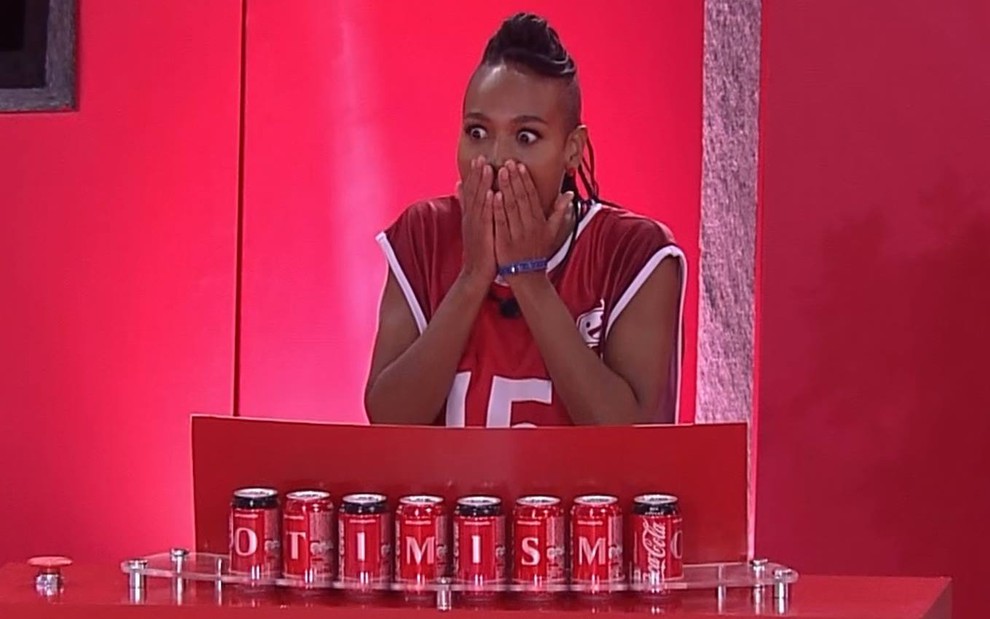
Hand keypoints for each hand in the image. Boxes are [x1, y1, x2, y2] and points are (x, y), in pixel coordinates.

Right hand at [456, 156, 495, 287]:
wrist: (476, 274)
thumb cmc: (479, 251)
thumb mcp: (472, 226)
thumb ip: (467, 207)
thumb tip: (459, 188)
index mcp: (471, 216)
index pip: (472, 192)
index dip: (474, 175)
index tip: (479, 159)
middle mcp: (471, 218)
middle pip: (474, 192)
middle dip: (477, 174)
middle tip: (481, 156)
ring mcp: (476, 226)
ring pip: (479, 201)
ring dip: (482, 184)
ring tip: (486, 168)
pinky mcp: (483, 235)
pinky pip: (485, 217)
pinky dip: (488, 204)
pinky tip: (491, 193)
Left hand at [493, 160, 573, 271]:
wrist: (527, 275)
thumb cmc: (538, 251)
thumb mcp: (552, 232)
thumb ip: (560, 211)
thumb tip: (569, 193)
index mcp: (539, 220)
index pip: (532, 196)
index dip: (525, 180)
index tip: (519, 165)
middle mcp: (529, 224)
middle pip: (521, 197)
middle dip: (514, 179)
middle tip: (507, 162)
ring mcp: (517, 232)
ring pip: (511, 206)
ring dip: (506, 188)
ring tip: (500, 171)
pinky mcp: (504, 241)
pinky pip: (502, 222)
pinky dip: (498, 208)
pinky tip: (493, 195)